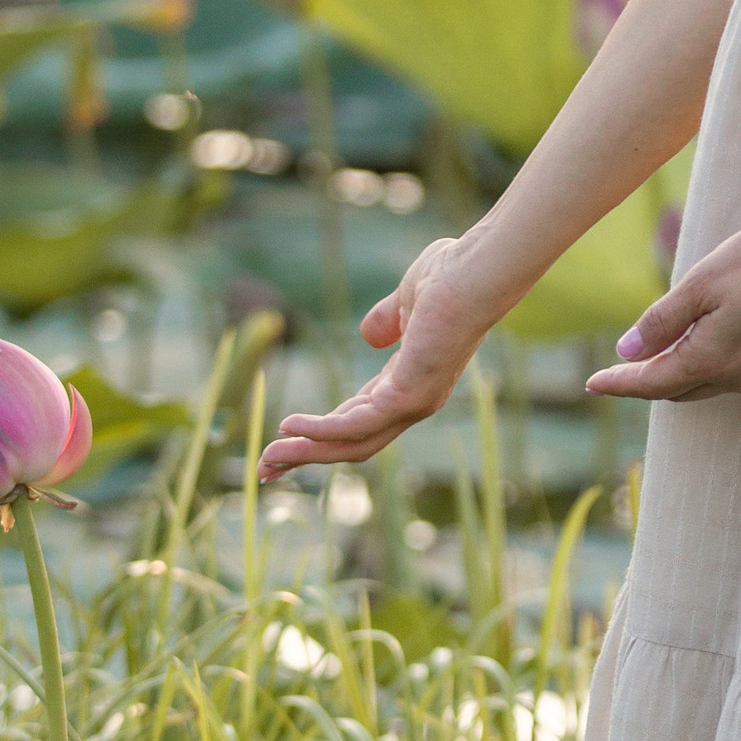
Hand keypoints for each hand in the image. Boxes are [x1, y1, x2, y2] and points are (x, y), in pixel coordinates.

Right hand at [256, 235, 492, 475]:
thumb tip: (369, 335)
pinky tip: (289, 427)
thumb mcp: (406, 302)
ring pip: (351, 443)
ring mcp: (412, 403)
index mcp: (407, 384)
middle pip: (351, 445)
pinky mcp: (408, 395)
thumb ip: (386, 321)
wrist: (476, 271)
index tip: (280, 438)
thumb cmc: (450, 277)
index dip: (318, 433)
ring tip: (267, 459)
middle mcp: (412, 403)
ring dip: (306, 453)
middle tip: (265, 469)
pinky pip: (356, 423)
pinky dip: (320, 429)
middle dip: (307, 458)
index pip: (357, 421)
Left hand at [584, 213, 740, 404]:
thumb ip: (663, 321)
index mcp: (712, 358)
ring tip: (650, 359)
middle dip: (644, 381)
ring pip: (704, 386)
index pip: (652, 383)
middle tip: (615, 371)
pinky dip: (704, 368)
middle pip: (676, 390)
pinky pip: (730, 377)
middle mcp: (737, 377)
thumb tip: (627, 350)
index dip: (619, 383)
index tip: (590, 383)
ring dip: (675, 376)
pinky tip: (697, 348)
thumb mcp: (703, 282)